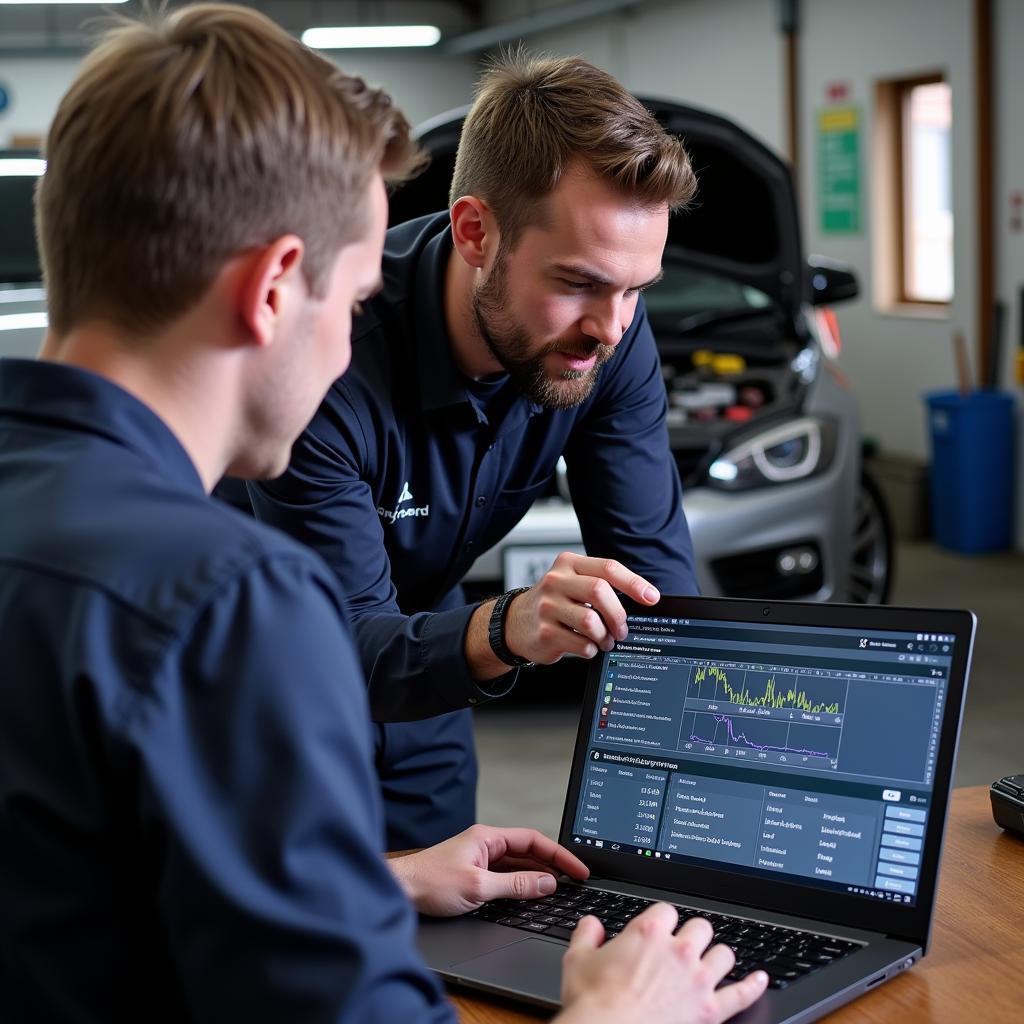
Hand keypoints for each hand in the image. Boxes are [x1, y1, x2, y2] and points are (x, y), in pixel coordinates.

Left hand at [387, 824, 587, 916]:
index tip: (577, 868)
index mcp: (488, 837)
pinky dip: (523, 882)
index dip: (559, 854)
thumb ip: (516, 885)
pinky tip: (533, 893)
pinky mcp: (475, 873)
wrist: (401, 890)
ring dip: (540, 874)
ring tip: (561, 887)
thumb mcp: (478, 887)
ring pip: (519, 863)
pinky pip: (507, 875)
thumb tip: (546, 883)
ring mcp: (480, 858)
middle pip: (529, 850)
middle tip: (576, 878)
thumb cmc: (430, 882)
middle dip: (554, 863)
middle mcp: (486, 844)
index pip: (533, 840)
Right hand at [505, 552, 659, 663]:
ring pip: (591, 622)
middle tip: (622, 629)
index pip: (608, 568)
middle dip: (618, 615)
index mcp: (569, 564)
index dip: (634, 583)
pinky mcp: (544, 632)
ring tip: (604, 640)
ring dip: (605, 637)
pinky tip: (587, 647)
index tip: (651, 597)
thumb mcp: (572, 582)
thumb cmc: (553, 602)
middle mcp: (556, 581)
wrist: (515, 622)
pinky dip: (591, 650)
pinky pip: (581, 645)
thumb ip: (600, 584)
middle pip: (600, 592)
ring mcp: (547, 606)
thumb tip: (643, 598)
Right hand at [556, 905, 767, 1023]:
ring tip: (711, 961)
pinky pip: (741, 994)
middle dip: (692, 935)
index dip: (663, 920)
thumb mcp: (577, 959)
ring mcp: (698, 979)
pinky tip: (760, 979)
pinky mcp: (710, 1010)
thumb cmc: (593, 1001)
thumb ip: (586, 934)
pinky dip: (753, 986)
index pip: (667, 910)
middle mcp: (679, 950)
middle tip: (683, 947)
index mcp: (649, 931)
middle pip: (701, 927)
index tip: (658, 930)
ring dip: (717, 956)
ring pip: (723, 954)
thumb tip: (592, 925)